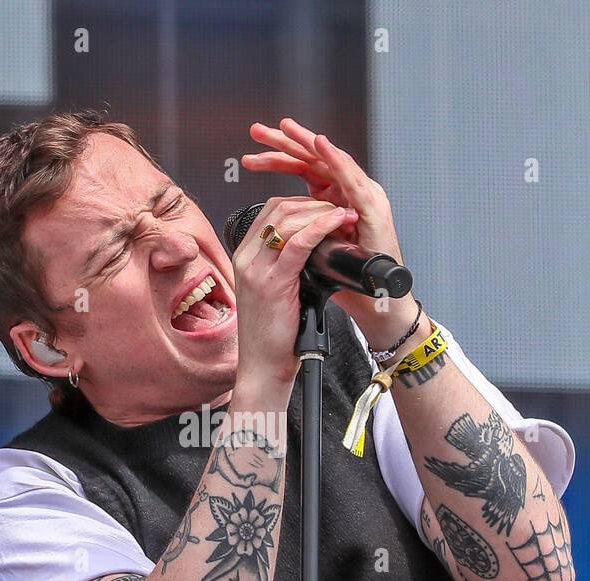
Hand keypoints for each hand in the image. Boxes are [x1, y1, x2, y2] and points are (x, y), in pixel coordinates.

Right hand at [231, 196, 359, 392]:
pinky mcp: (272, 283)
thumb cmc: (273, 336)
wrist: (263, 368)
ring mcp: (256, 270)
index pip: (272, 211)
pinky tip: (336, 223)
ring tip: (343, 215)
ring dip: (320, 211)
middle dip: (313, 202)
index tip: (326, 209)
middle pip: (279, 208)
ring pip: (287, 220)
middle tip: (339, 209)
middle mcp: (247, 259)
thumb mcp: (276, 292)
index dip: (303, 203)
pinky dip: (320, 227)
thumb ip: (286, 266)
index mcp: (246, 258)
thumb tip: (312, 248)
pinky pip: (297, 243)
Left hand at [241, 118, 418, 340]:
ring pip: (332, 159)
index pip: (302, 170)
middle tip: (257, 131)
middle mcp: (349, 192)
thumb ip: (299, 233)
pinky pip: (351, 177)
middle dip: (285, 142)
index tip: (250, 154)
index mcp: (333, 198)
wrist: (375, 301)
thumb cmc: (346, 278)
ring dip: (307, 142)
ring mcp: (363, 196)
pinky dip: (335, 160)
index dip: (277, 160)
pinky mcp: (373, 206)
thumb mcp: (312, 250)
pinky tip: (320, 145)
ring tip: (285, 128)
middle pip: (314, 158)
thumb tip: (274, 227)